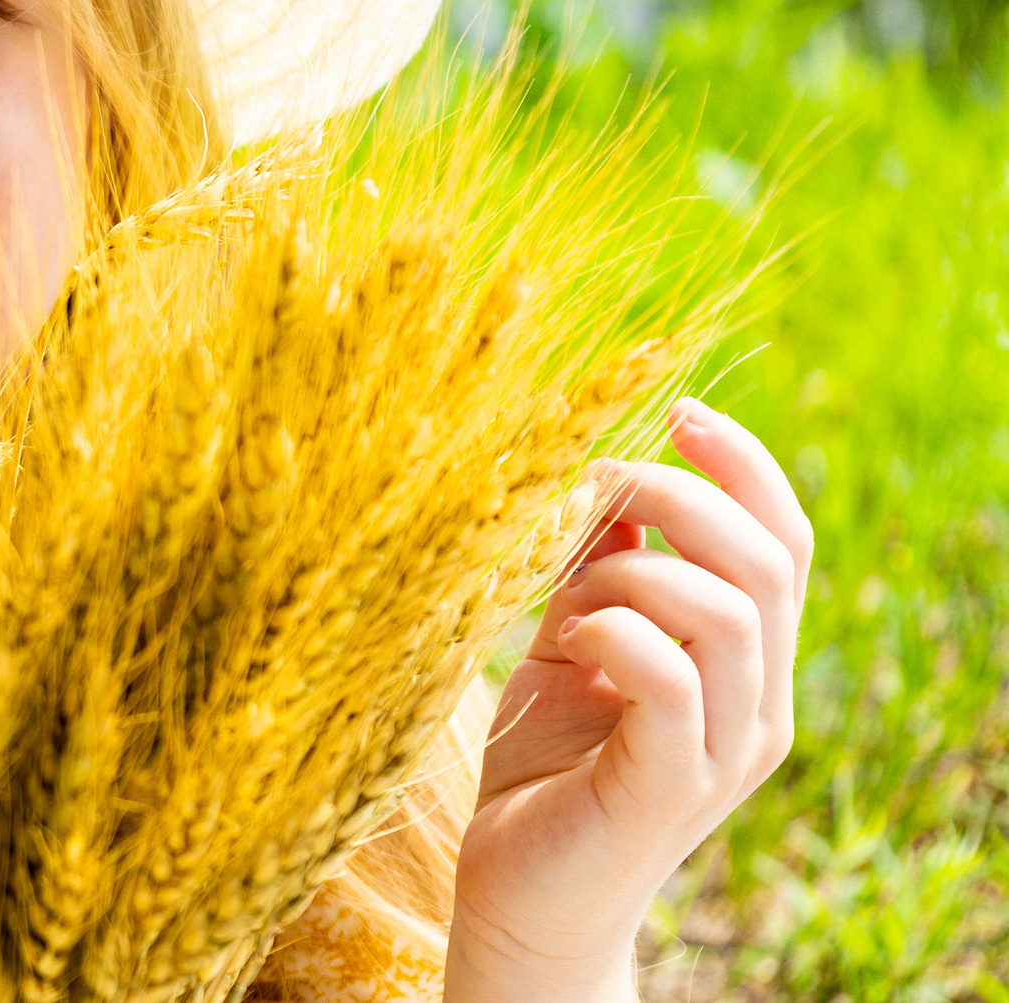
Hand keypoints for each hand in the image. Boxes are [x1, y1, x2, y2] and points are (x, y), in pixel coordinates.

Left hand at [446, 399, 812, 1001]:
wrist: (519, 894)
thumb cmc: (543, 767)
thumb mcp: (571, 643)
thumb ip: (603, 571)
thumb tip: (610, 482)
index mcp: (744, 665)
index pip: (785, 541)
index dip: (745, 466)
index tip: (679, 410)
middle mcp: (755, 707)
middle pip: (770, 562)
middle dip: (682, 496)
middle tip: (599, 486)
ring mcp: (721, 752)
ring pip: (730, 613)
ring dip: (638, 568)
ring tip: (567, 589)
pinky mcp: (668, 789)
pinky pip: (672, 681)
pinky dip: (618, 631)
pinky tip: (566, 636)